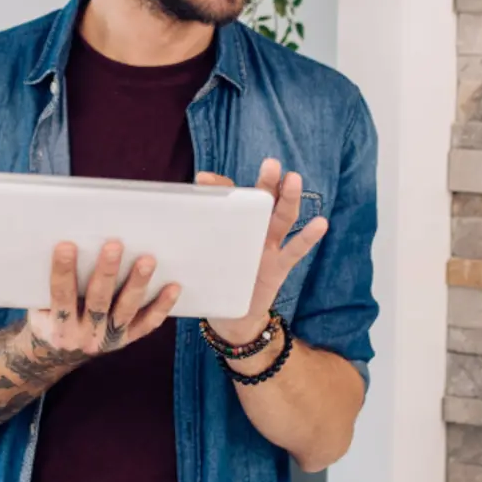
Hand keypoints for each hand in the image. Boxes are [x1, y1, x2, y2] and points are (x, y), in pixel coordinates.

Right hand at [25, 240, 180, 359]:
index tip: (66, 245)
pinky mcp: (127, 340)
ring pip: (125, 310)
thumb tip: (54, 241)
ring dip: (137, 284)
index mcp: (58, 326)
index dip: (63, 271)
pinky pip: (148, 324)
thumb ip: (46, 284)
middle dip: (106, 272)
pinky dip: (162, 306)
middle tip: (114, 245)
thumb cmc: (47, 317)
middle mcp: (84, 335)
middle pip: (97, 301)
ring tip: (148, 260)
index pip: (60, 295)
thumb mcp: (38, 307)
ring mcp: (108, 339)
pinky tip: (174, 286)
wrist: (56, 354)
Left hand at [195, 159, 327, 346]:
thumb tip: (161, 222)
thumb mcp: (202, 255)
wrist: (232, 317)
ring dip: (288, 199)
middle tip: (271, 163)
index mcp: (235, 223)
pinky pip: (295, 250)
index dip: (219, 188)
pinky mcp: (279, 267)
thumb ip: (191, 236)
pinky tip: (320, 223)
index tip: (203, 180)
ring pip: (282, 218)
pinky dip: (308, 237)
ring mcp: (270, 246)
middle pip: (264, 201)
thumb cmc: (216, 278)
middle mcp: (255, 229)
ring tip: (294, 179)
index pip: (230, 198)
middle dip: (267, 182)